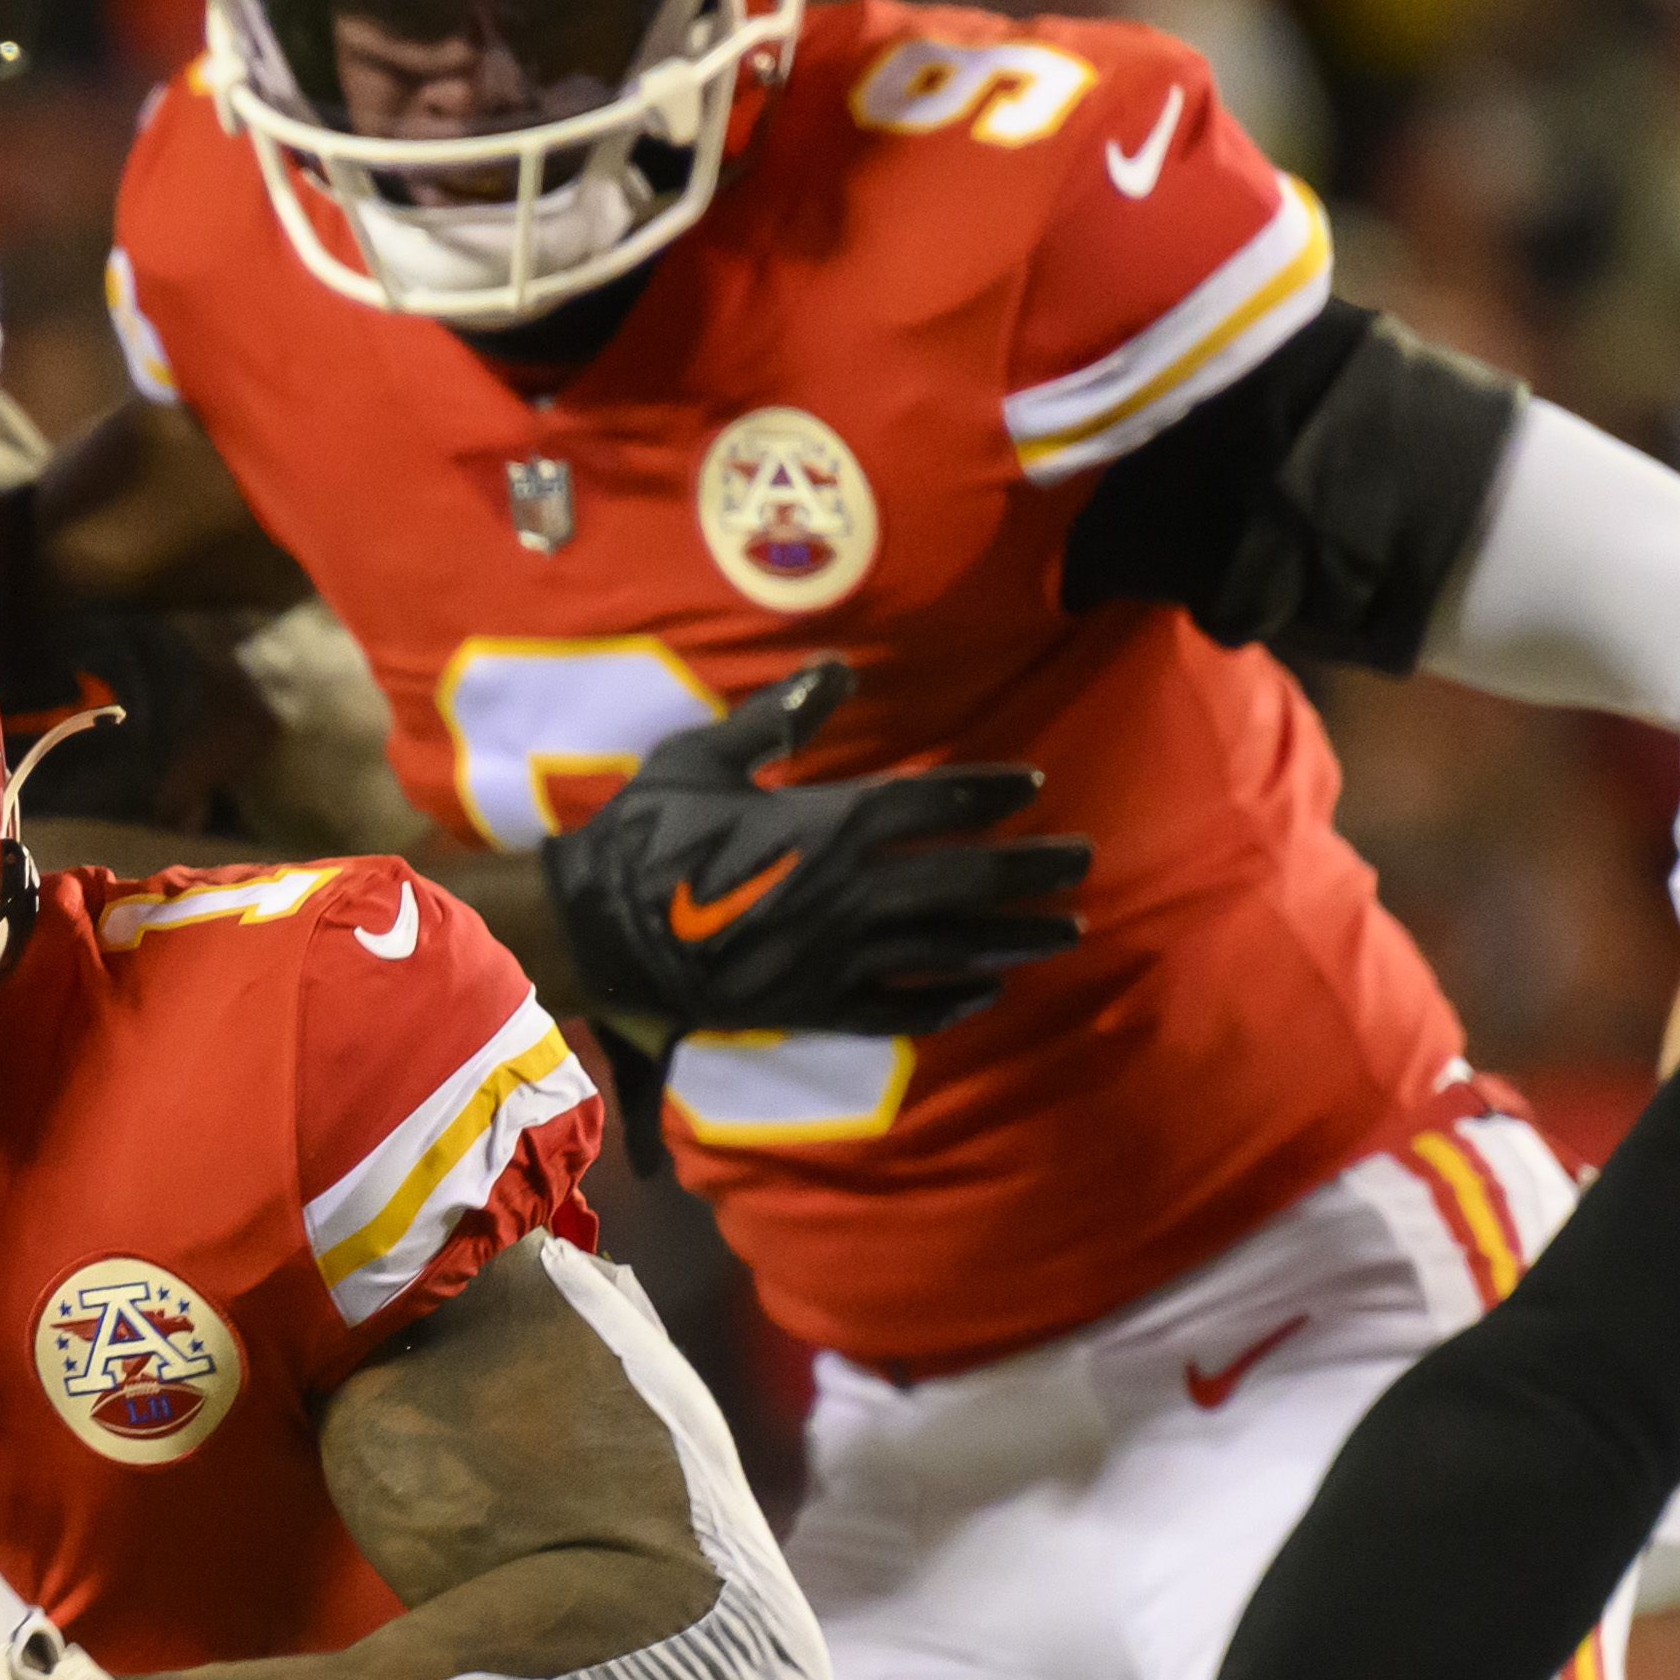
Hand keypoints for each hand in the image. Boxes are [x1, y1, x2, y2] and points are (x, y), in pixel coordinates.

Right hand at [544, 662, 1089, 1044]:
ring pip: (944, 948)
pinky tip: (984, 995)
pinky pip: (895, 1010)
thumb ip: (779, 716)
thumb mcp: (704, 755)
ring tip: (1063, 934)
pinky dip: (944, 1004)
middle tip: (1082, 864)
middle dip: (1027, 871)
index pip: (929, 804)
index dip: (985, 793)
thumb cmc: (646, 835)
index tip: (1031, 784)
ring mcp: (834, 957)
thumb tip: (839, 669)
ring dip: (1011, 939)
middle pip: (959, 879)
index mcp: (826, 824)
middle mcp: (846, 894)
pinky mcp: (812, 1005)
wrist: (597, 932)